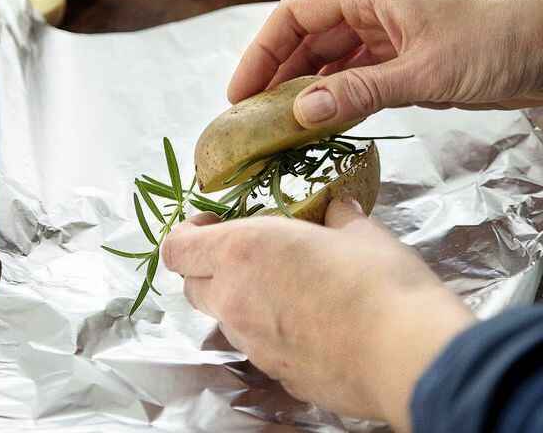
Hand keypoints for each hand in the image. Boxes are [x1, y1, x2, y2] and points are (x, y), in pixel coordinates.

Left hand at [162, 200, 473, 431]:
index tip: (211, 223)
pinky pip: (255, 345)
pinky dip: (266, 328)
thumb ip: (336, 215)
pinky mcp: (276, 374)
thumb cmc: (377, 279)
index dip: (186, 234)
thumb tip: (336, 208)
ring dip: (237, 297)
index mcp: (242, 252)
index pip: (177, 248)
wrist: (406, 354)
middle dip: (207, 266)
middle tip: (243, 252)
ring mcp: (252, 343)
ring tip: (281, 285)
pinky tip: (305, 321)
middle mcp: (235, 299)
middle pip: (191, 285)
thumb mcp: (357, 231)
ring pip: (222, 317)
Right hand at [228, 0, 542, 127]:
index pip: (295, 17)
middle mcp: (371, 11)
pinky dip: (337, 99)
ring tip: (279, 126)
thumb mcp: (421, 69)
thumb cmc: (494, 39)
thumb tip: (300, 114)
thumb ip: (359, 91)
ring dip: (306, 91)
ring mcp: (387, 37)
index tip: (240, 92)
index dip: (261, 53)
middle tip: (253, 118)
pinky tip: (321, 122)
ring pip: (331, 63)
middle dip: (278, 77)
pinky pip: (357, 79)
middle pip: (308, 41)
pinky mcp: (404, 61)